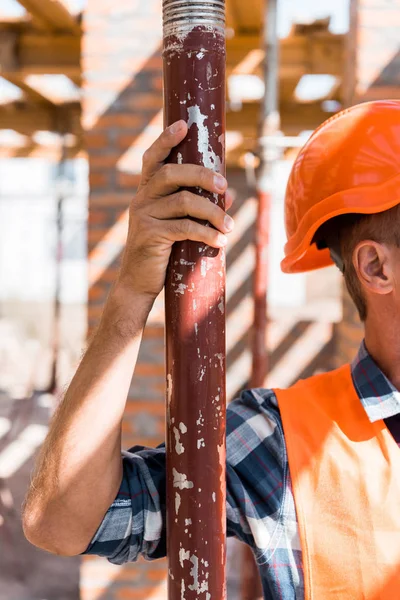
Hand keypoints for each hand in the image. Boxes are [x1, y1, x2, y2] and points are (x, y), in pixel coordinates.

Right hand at [117, 120, 234, 298]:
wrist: (138, 283)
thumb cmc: (161, 252)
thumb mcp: (178, 226)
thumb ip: (200, 208)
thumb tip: (230, 194)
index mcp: (146, 192)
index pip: (152, 158)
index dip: (166, 139)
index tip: (184, 125)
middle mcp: (142, 199)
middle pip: (174, 173)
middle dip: (203, 176)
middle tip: (225, 185)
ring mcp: (144, 216)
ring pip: (185, 202)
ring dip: (213, 213)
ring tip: (230, 226)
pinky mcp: (150, 235)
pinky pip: (185, 228)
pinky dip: (207, 234)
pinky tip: (220, 242)